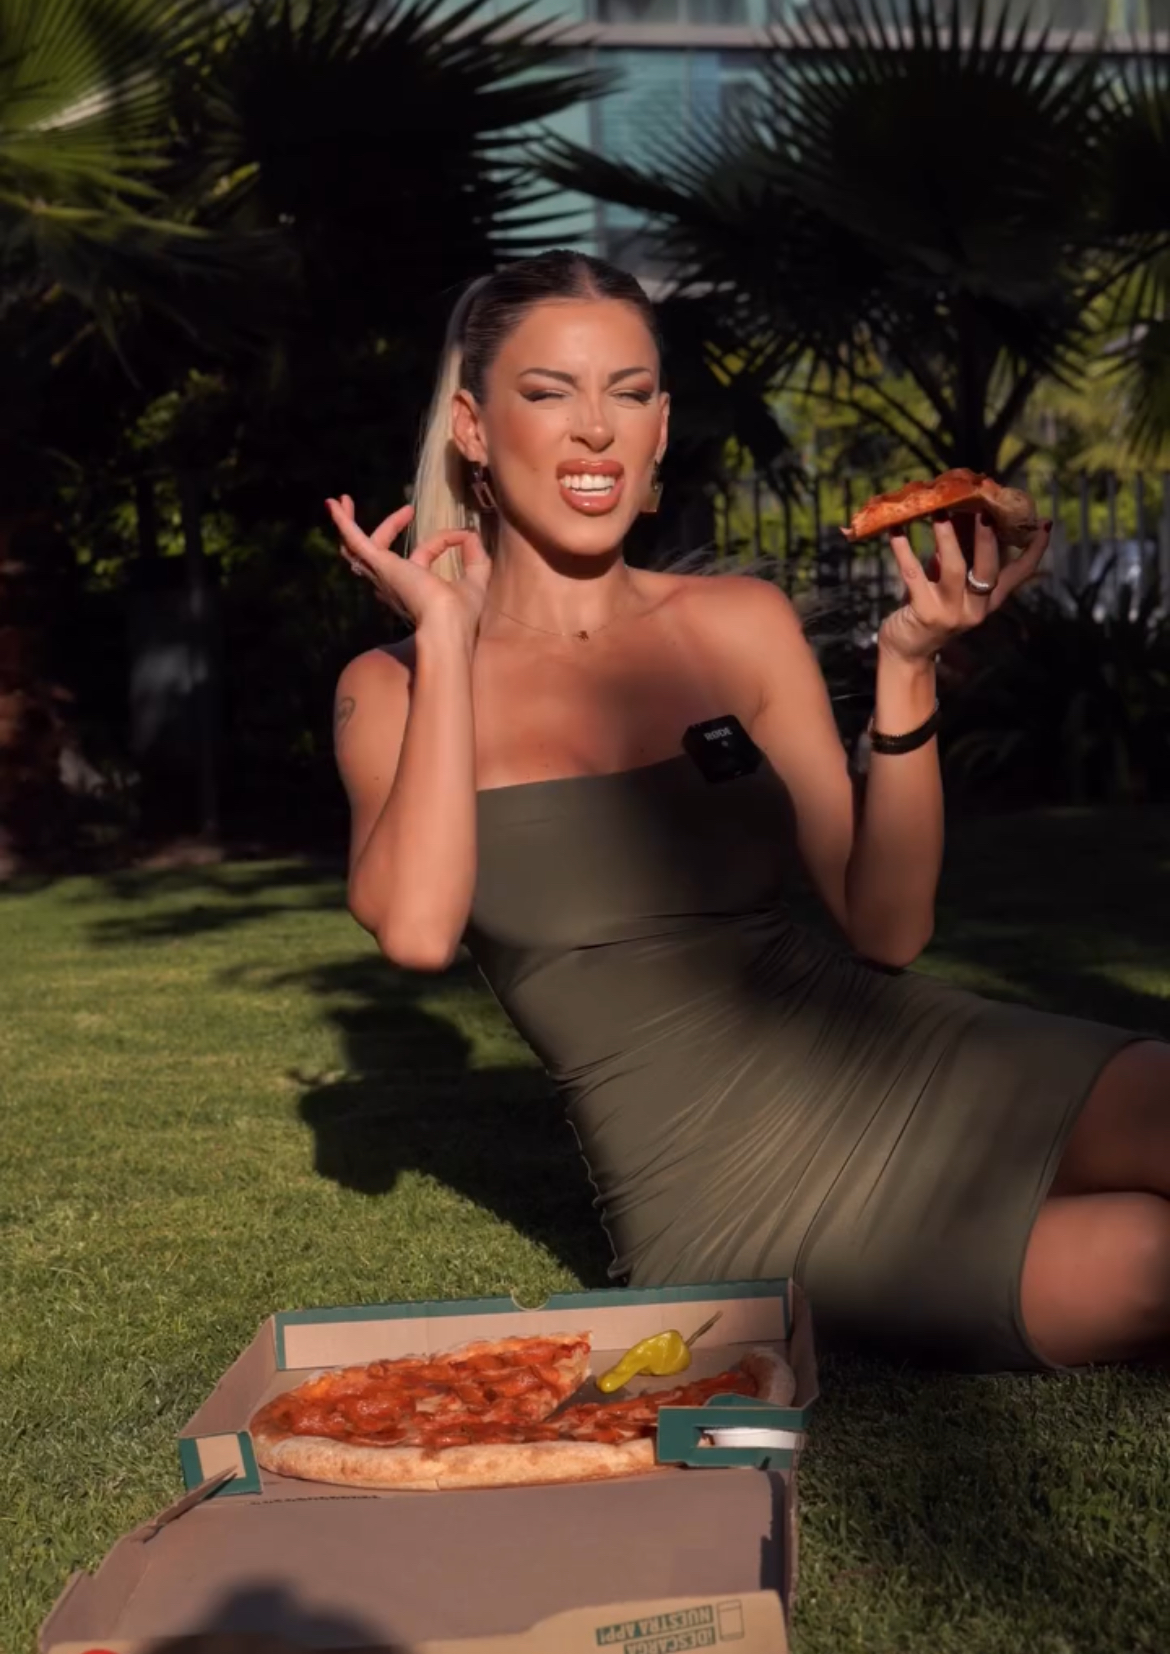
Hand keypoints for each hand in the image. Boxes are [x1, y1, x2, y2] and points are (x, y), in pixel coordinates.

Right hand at [327, 496, 490, 638]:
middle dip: (385, 528)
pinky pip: (356, 542)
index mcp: (415, 586)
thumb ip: (476, 557)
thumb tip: (471, 534)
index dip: (443, 539)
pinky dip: (344, 523)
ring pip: (358, 548)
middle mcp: (394, 581)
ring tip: (339, 501)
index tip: (462, 535)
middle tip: (394, 510)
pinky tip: (332, 505)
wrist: (446, 624)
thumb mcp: (476, 579)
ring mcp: (383, 573)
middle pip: (381, 551)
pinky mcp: (380, 565)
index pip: (423, 554)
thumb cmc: (460, 612)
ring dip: (348, 524)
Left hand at [877, 511, 1050, 663]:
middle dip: (987, 537)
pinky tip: (896, 533)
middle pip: (989, 569)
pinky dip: (904, 552)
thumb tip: (964, 512)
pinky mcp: (924, 615)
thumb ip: (960, 554)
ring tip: (938, 511)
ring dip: (946, 538)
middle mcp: (975, 609)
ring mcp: (951, 614)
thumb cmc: (927, 608)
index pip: (1019, 575)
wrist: (906, 652)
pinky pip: (914, 576)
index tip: (1046, 524)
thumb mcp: (949, 583)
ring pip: (954, 569)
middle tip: (985, 508)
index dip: (1034, 551)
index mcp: (988, 600)